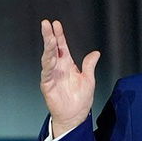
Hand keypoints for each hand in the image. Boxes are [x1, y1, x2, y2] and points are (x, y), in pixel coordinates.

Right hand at [39, 19, 99, 136]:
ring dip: (47, 47)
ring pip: (47, 58)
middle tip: (46, 24)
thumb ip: (89, 65)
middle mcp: (58, 68)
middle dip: (49, 36)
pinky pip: (46, 73)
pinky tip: (49, 57)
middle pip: (52, 49)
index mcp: (67, 65)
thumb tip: (95, 53)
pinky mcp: (47, 85)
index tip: (56, 24)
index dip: (59, 35)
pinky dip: (47, 64)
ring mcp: (51, 76)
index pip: (61, 46)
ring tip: (48, 37)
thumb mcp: (89, 79)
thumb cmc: (80, 100)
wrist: (75, 117)